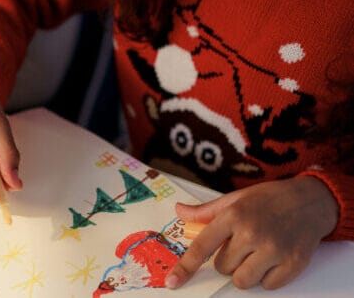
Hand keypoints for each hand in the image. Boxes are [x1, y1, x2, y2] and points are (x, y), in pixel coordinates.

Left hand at [167, 176, 337, 289]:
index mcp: (233, 215)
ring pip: (242, 281)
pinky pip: (268, 286)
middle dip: (228, 260)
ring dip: (245, 273)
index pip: (202, 247)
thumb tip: (179, 211)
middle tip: (243, 245)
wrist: (311, 200)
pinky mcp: (293, 263)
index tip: (173, 281)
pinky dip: (267, 278)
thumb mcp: (235, 199)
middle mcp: (252, 233)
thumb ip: (206, 211)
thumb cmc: (269, 199)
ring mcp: (274, 249)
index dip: (185, 267)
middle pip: (222, 268)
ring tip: (256, 254)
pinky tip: (273, 259)